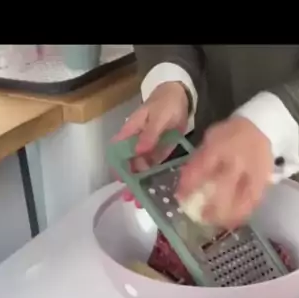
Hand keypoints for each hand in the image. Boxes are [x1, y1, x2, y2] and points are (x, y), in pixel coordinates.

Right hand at [112, 82, 189, 202]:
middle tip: (130, 198)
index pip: (117, 150)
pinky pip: (156, 167)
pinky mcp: (162, 152)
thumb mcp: (158, 117)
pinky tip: (154, 191)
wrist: (181, 96)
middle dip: (129, 181)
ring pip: (141, 168)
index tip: (119, 180)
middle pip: (129, 164)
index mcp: (131, 132)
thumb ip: (149, 134)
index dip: (116, 165)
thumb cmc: (165, 103)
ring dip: (140, 183)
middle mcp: (137, 143)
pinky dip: (154, 178)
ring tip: (141, 201)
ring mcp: (149, 148)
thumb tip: (138, 151)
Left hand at [177, 116, 273, 229]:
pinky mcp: (265, 180)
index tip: (181, 198)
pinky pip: (255, 201)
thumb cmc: (230, 135)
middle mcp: (238, 160)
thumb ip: (199, 160)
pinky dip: (243, 213)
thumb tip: (185, 183)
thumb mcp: (210, 140)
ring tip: (217, 223)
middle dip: (211, 206)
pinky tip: (233, 221)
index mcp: (220, 146)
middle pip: (224, 188)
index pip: (202, 167)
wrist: (262, 126)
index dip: (190, 184)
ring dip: (229, 215)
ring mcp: (254, 172)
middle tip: (201, 217)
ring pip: (243, 199)